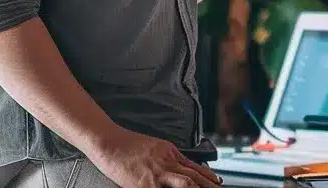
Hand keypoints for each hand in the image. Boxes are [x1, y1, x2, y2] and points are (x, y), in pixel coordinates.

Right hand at [88, 128, 220, 186]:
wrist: (109, 143)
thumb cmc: (129, 145)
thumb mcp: (157, 146)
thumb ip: (171, 157)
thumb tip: (184, 167)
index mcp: (171, 153)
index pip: (195, 167)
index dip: (208, 176)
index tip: (217, 182)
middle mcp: (167, 163)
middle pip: (194, 177)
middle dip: (208, 185)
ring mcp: (157, 175)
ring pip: (185, 183)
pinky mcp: (145, 185)